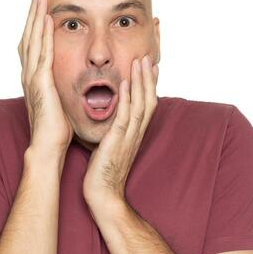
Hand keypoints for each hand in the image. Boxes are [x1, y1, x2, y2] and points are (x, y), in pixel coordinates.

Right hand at [18, 0, 73, 155]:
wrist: (48, 146)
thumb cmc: (55, 130)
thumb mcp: (58, 103)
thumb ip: (58, 89)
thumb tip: (67, 82)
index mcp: (34, 80)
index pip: (33, 47)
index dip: (34, 27)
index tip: (40, 10)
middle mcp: (29, 76)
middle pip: (28, 38)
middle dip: (32, 15)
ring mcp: (33, 79)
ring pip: (32, 41)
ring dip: (36, 18)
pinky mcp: (41, 83)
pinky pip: (42, 53)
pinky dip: (43, 35)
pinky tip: (46, 20)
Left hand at [82, 54, 158, 209]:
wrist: (104, 196)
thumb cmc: (103, 175)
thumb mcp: (110, 149)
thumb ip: (112, 134)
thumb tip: (108, 123)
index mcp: (134, 135)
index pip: (146, 106)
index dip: (149, 86)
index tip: (149, 68)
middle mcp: (135, 134)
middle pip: (148, 100)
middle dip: (148, 78)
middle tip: (148, 57)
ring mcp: (128, 137)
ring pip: (140, 104)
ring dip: (141, 81)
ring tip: (140, 61)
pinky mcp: (117, 141)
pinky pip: (125, 116)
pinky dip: (127, 98)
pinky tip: (126, 82)